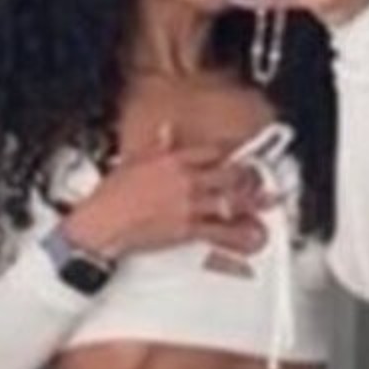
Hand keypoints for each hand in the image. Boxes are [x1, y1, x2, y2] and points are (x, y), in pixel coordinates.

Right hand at [63, 121, 275, 259]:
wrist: (102, 223)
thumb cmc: (111, 196)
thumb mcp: (134, 161)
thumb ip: (157, 146)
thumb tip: (167, 132)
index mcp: (172, 160)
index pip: (211, 150)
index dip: (231, 152)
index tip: (242, 153)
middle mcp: (185, 180)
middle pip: (229, 174)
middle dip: (248, 177)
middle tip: (261, 180)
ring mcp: (188, 205)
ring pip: (230, 201)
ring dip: (252, 203)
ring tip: (266, 203)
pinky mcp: (187, 230)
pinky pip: (220, 232)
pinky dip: (239, 235)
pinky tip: (252, 236)